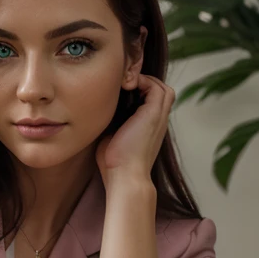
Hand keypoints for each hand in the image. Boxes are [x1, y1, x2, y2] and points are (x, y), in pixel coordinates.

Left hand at [96, 74, 174, 189]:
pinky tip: (126, 86)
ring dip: (145, 81)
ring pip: (162, 88)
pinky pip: (156, 87)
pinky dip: (143, 81)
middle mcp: (158, 121)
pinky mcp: (154, 113)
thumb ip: (112, 125)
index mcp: (149, 127)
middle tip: (124, 84)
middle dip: (144, 83)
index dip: (140, 91)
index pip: (153, 101)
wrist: (125, 177)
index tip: (120, 90)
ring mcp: (158, 117)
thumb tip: (96, 114)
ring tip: (126, 83)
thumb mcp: (112, 138)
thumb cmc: (114, 163)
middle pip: (162, 92)